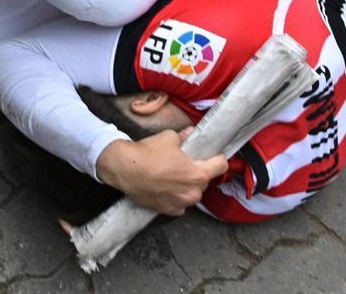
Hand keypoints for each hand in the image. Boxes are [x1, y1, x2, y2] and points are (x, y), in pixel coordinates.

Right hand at [96, 128, 227, 215]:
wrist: (125, 169)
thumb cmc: (149, 153)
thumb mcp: (169, 138)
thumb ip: (185, 138)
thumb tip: (191, 133)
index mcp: (198, 174)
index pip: (221, 166)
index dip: (218, 158)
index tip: (213, 155)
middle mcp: (193, 192)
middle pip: (205, 181)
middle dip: (199, 172)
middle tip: (187, 164)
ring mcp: (181, 204)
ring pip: (192, 193)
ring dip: (188, 186)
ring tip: (174, 176)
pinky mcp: (168, 211)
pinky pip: (180, 204)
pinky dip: (176, 197)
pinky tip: (167, 188)